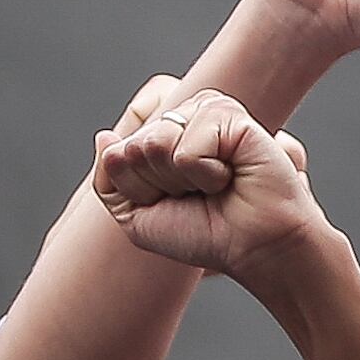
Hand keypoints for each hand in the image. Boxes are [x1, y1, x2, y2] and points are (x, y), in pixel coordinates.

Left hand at [91, 90, 329, 283]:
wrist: (255, 247)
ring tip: (216, 185)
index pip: (116, 155)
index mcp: (161, 136)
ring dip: (182, 179)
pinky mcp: (229, 114)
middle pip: (133, 149)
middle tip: (197, 196)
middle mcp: (182, 118)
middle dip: (159, 184)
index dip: (139, 191)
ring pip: (156, 143)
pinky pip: (186, 147)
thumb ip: (110, 178)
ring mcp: (205, 112)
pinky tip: (231, 174)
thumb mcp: (138, 217)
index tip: (174, 203)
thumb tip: (104, 136)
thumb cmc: (206, 234)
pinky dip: (205, 173)